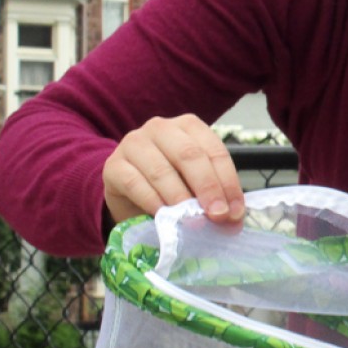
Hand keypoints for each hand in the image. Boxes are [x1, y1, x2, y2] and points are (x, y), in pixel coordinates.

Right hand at [102, 114, 245, 223]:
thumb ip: (215, 195)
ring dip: (180, 198)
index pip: (214, 151)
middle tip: (217, 216)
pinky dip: (152, 202)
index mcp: (189, 126)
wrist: (128, 193)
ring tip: (192, 221)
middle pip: (189, 155)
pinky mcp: (113, 165)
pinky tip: (164, 218)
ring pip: (161, 169)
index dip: (228, 182)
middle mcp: (161, 128)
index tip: (234, 212)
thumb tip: (234, 218)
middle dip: (208, 188)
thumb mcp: (196, 184)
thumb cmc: (169, 185)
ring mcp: (134, 143)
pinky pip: (134, 183)